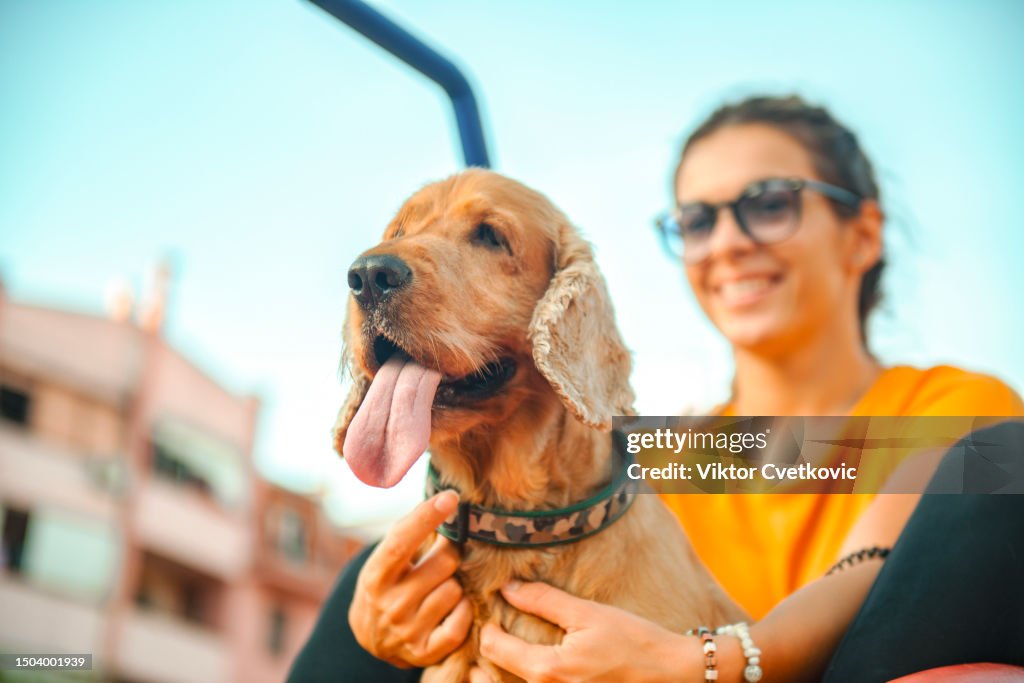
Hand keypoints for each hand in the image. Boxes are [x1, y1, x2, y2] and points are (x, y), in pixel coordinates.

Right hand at [349, 491, 473, 667]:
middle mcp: (389, 605)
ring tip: (439, 587)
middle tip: (442, 558)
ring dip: (455, 584)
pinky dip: (462, 610)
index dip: (427, 517)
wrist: (372, 639)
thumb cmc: (385, 586)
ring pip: (456, 590)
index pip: (402, 541)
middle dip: (450, 553)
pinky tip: (452, 608)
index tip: (450, 497)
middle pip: (444, 562)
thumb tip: (443, 500)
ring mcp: (407, 631)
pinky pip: (461, 621)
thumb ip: (407, 534)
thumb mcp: (384, 560)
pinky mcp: (425, 653)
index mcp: (375, 576)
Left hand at [475, 581, 689, 681]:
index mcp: (549, 671)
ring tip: (500, 659)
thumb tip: (508, 588)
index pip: (494, 649)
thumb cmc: (633, 641)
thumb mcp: (588, 613)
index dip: (488, 628)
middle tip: (491, 638)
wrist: (671, 673)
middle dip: (488, 660)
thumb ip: (544, 601)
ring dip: (502, 676)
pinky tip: (533, 668)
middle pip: (496, 680)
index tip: (493, 614)